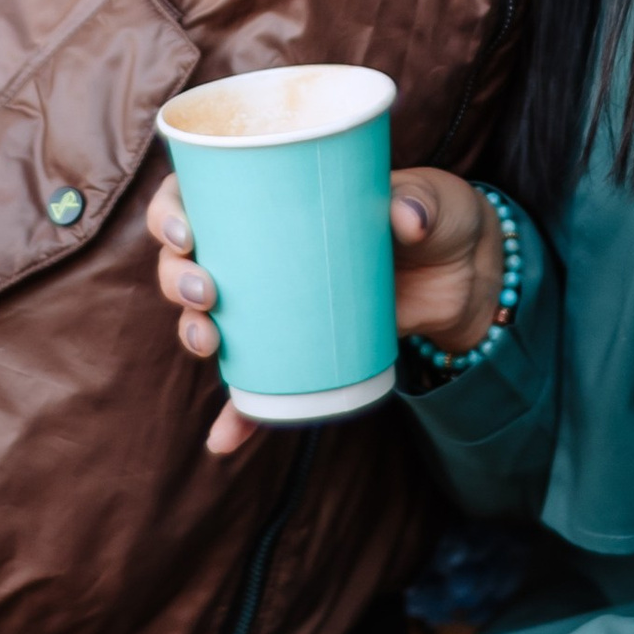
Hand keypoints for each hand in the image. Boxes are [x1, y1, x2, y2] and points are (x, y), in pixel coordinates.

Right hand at [148, 161, 504, 457]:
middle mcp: (257, 246)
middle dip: (176, 278)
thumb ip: (420, 202)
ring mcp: (271, 300)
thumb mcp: (432, 200)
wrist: (463, 275)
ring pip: (204, 315)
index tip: (185, 229)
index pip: (196, 192)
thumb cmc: (436, 216)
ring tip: (210, 343)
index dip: (170, 210)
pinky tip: (223, 441)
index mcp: (272, 193)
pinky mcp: (295, 346)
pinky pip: (254, 385)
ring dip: (190, 332)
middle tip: (206, 292)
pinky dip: (236, 415)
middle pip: (185, 259)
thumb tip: (406, 221)